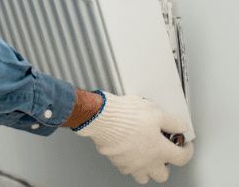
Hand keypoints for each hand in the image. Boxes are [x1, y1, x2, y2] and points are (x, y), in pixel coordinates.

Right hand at [73, 91, 193, 183]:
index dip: (187, 151)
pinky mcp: (116, 161)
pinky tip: (129, 150)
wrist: (101, 117)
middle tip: (163, 153)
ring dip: (146, 169)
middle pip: (162, 175)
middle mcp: (147, 161)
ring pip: (143, 177)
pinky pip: (126, 168)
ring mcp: (131, 163)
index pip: (182, 158)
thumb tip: (181, 126)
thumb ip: (171, 121)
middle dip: (165, 165)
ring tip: (145, 155)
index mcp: (160, 150)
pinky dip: (129, 162)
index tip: (185, 146)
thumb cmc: (126, 115)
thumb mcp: (154, 111)